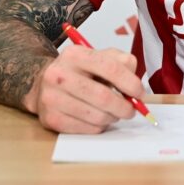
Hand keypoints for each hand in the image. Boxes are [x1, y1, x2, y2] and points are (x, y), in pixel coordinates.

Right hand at [28, 45, 143, 133]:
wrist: (43, 83)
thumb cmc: (79, 70)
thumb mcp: (99, 56)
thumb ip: (121, 62)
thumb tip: (136, 85)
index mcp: (74, 54)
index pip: (110, 68)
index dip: (130, 83)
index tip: (140, 93)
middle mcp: (59, 75)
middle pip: (103, 97)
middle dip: (124, 107)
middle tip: (131, 110)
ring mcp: (52, 98)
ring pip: (97, 116)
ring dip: (113, 118)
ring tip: (113, 113)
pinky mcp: (50, 119)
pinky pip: (87, 129)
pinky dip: (99, 127)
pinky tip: (97, 118)